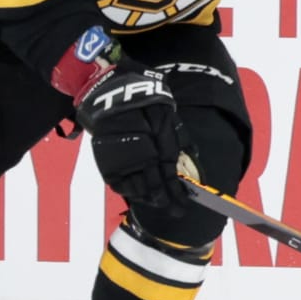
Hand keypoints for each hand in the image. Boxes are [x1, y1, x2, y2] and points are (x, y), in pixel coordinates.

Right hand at [76, 61, 187, 212]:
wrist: (111, 88)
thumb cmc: (145, 98)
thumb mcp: (168, 114)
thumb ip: (179, 139)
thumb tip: (194, 159)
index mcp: (160, 144)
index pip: (171, 176)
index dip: (177, 192)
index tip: (183, 205)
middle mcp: (142, 155)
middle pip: (155, 185)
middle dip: (165, 200)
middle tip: (173, 211)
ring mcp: (123, 159)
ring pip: (137, 188)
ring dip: (148, 198)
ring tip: (156, 204)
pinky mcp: (106, 160)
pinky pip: (117, 183)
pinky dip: (128, 191)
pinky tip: (136, 195)